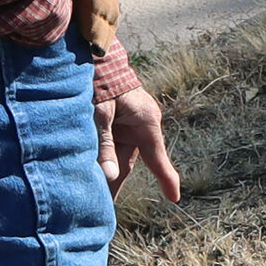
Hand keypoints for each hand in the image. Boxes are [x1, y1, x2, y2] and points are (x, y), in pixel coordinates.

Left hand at [94, 85, 180, 202]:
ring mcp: (131, 123)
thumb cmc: (101, 81)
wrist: (95, 56)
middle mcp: (142, 125)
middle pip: (129, 162)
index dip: (167, 180)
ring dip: (106, 171)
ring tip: (93, 195)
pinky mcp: (119, 121)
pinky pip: (112, 145)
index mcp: (146, 122)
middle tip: (106, 210)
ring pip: (118, 155)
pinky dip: (102, 157)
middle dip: (116, 184)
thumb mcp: (101, 114)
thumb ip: (104, 145)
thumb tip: (108, 176)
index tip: (175, 198)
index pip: (158, 159)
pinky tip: (90, 171)